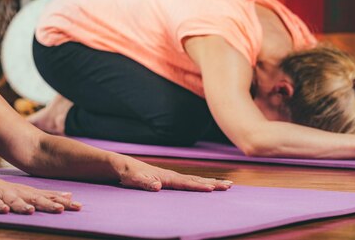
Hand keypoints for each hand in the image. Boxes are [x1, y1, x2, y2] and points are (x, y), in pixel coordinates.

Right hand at [0, 172, 81, 213]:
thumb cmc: (6, 191)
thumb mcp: (28, 193)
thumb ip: (47, 195)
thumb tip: (69, 196)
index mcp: (29, 193)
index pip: (49, 197)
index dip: (62, 202)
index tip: (78, 206)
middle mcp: (19, 193)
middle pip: (36, 199)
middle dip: (49, 204)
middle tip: (62, 209)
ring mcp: (4, 195)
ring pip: (14, 201)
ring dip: (23, 206)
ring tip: (31, 211)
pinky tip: (4, 210)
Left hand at [115, 157, 232, 191]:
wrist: (124, 166)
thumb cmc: (129, 174)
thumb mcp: (134, 179)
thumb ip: (145, 182)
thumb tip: (157, 186)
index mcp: (167, 177)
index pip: (186, 183)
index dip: (199, 186)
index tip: (213, 189)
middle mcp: (173, 175)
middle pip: (197, 180)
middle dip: (214, 183)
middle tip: (230, 185)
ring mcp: (173, 177)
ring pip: (196, 180)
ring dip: (212, 182)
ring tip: (227, 184)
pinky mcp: (171, 179)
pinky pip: (191, 182)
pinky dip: (202, 183)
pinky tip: (209, 186)